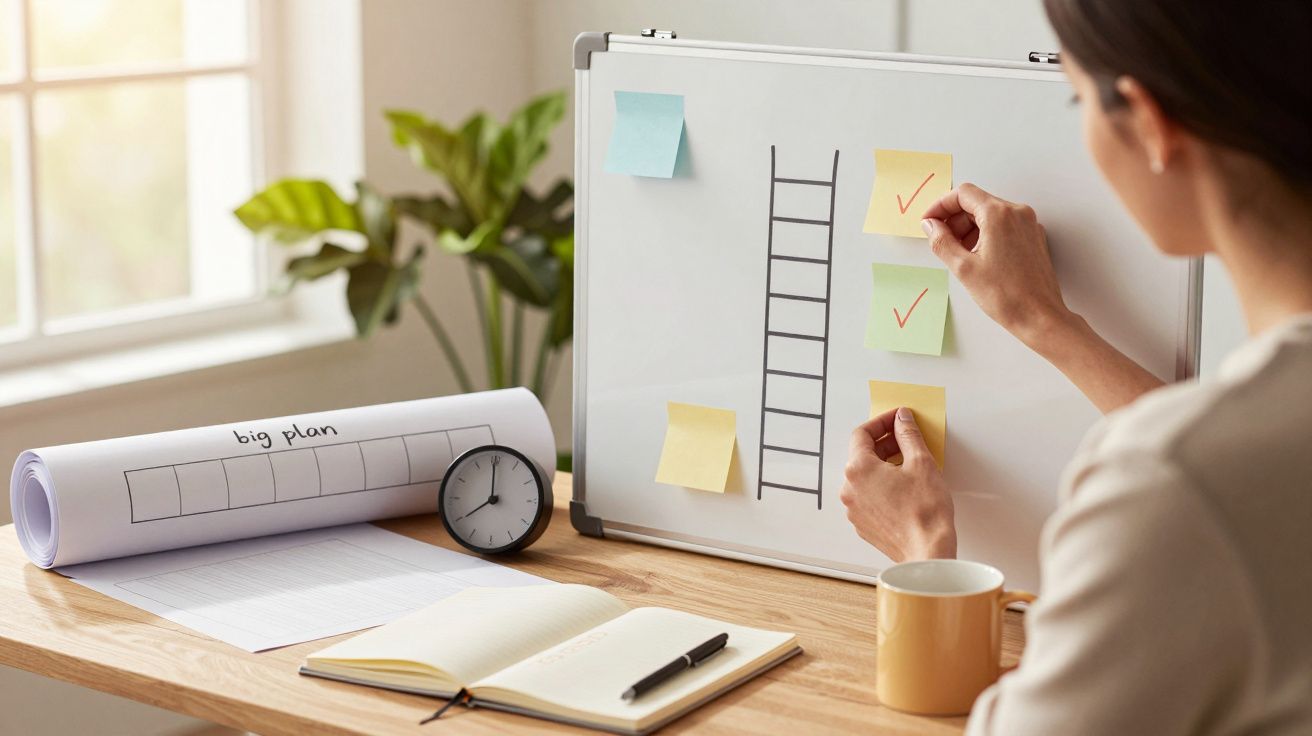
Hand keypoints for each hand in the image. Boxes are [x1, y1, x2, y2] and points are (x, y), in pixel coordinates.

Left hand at [840, 408, 955, 562]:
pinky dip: (882, 486)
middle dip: (884, 443)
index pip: (862, 434)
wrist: (928, 551)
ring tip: (908, 463)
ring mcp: (854, 509)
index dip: (881, 422)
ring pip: (864, 477)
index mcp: (858, 469)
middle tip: (906, 438)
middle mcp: (849, 489)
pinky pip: (868, 496)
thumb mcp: (921, 462)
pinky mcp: (863, 524)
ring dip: (883, 465)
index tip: (897, 419)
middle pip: (861, 455)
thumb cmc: (925, 512)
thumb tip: (902, 419)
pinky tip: (903, 487)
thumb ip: (908, 435)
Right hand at [920, 183, 1075, 348]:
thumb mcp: (963, 268)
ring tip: (959, 254)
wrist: (1039, 317)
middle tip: (941, 241)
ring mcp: (1028, 225)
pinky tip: (978, 257)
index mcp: (999, 215)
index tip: (930, 221)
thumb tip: (930, 226)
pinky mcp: (1033, 238)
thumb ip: (941, 241)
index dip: (941, 206)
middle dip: (955, 219)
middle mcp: (1017, 213)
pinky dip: (986, 235)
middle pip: (977, 202)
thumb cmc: (1007, 295)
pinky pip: (1004, 226)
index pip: (963, 194)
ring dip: (969, 228)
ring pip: (990, 215)